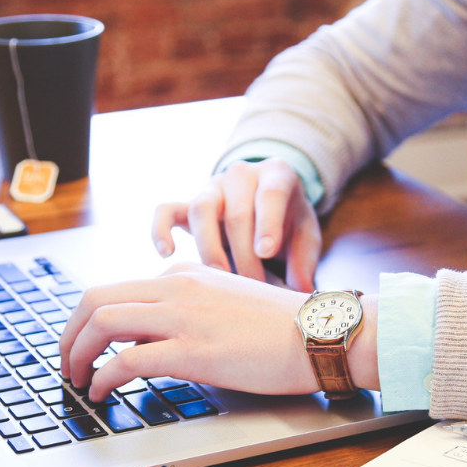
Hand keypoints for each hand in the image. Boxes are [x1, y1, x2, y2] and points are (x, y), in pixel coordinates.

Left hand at [59, 263, 319, 401]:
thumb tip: (148, 341)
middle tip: (66, 362)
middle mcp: (176, 287)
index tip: (84, 345)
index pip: (118, 290)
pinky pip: (127, 360)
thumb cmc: (282, 327)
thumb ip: (186, 313)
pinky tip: (102, 393)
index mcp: (184, 276)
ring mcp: (183, 317)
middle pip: (95, 299)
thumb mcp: (225, 304)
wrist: (320, 333)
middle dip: (69, 333)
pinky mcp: (192, 350)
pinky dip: (103, 378)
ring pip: (102, 323)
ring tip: (76, 380)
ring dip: (77, 353)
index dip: (89, 321)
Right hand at [152, 158, 321, 291]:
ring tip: (220, 279)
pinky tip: (167, 253)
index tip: (266, 252)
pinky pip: (166, 210)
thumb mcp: (306, 234)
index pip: (270, 194)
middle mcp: (241, 175)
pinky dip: (161, 229)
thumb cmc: (289, 221)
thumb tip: (301, 291)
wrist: (267, 202)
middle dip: (244, 254)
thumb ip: (305, 260)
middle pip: (237, 212)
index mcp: (276, 174)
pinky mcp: (188, 204)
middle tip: (253, 287)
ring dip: (210, 249)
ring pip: (201, 210)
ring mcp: (212, 188)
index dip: (267, 223)